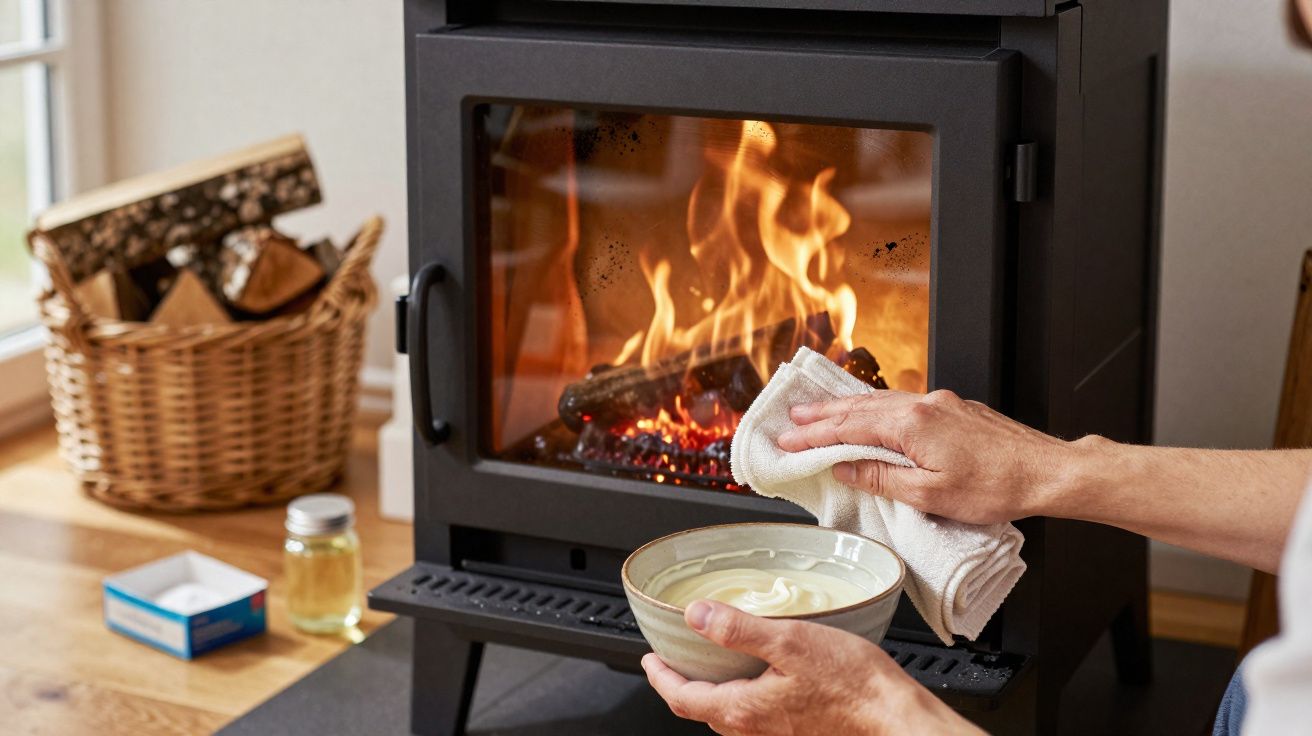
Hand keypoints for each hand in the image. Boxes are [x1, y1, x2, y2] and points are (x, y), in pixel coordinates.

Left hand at [642, 600, 982, 735]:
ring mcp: (777, 732)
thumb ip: (738, 630)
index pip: (682, 698)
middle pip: (703, 708)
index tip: (647, 659)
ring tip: (711, 662)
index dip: (659, 677)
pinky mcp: (798, 729)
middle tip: (672, 660)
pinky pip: (756, 713)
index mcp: (743, 708)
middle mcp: (756, 728)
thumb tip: (695, 615)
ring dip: (713, 688)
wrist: (895, 719)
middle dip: (683, 684)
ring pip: (730, 712)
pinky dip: (743, 691)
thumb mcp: (789, 643)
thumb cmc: (853, 685)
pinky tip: (760, 673)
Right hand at [776, 389, 1084, 523]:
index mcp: (913, 424)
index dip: (813, 434)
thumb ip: (882, 478)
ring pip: (881, 402)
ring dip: (847, 408)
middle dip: (822, 413)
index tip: (787, 439)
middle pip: (860, 407)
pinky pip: (902, 402)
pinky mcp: (955, 409)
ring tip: (820, 412)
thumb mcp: (930, 494)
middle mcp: (924, 404)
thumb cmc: (997, 487)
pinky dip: (876, 408)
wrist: (1047, 472)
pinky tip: (871, 413)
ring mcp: (941, 403)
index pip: (849, 427)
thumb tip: (846, 469)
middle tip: (791, 417)